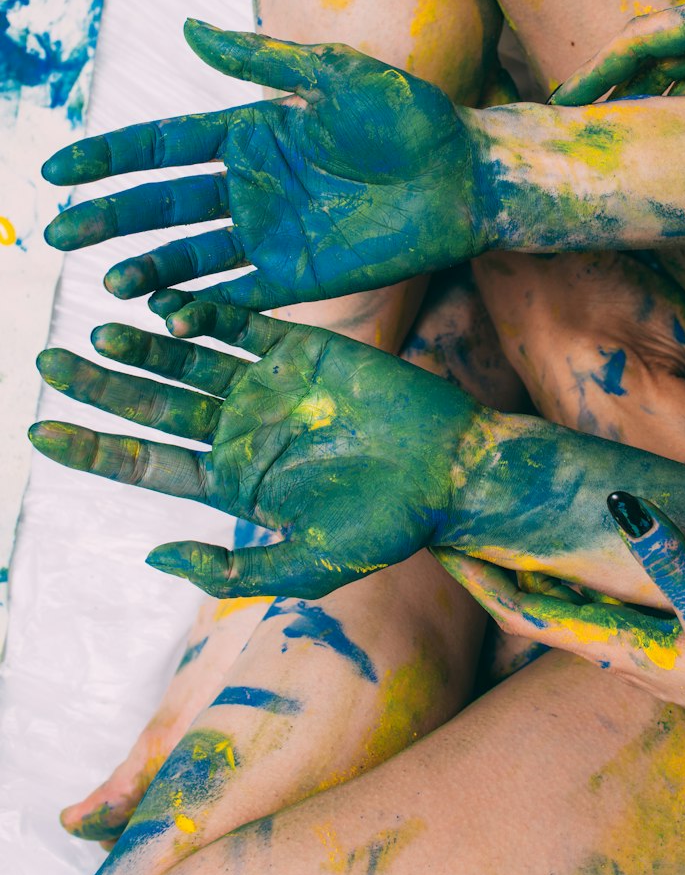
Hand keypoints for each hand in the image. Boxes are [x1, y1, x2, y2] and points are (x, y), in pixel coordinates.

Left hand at [28, 293, 477, 595]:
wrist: (452, 470)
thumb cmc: (387, 527)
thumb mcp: (305, 567)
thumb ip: (231, 570)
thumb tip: (154, 556)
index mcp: (232, 481)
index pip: (145, 461)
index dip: (94, 447)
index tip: (42, 432)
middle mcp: (241, 429)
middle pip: (153, 404)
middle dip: (100, 386)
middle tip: (48, 362)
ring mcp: (269, 386)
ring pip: (188, 359)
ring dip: (143, 346)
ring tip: (96, 332)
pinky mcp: (303, 348)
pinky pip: (242, 324)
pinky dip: (205, 312)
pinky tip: (165, 305)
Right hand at [42, 21, 490, 306]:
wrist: (467, 175)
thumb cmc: (409, 115)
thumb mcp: (335, 75)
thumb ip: (263, 61)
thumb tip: (188, 29)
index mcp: (250, 132)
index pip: (164, 145)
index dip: (110, 156)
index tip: (58, 168)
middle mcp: (251, 186)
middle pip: (163, 202)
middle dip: (109, 215)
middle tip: (58, 231)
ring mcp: (272, 234)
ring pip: (192, 255)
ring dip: (150, 268)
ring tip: (109, 281)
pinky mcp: (301, 277)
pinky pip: (241, 295)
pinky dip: (204, 307)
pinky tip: (167, 315)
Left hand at [439, 492, 684, 750]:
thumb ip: (671, 565)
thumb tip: (622, 508)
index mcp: (619, 649)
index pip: (524, 613)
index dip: (480, 579)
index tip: (438, 543)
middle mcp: (619, 654)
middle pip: (535, 610)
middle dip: (493, 572)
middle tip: (451, 526)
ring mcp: (644, 653)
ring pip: (569, 611)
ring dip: (532, 576)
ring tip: (502, 534)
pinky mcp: (670, 647)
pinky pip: (607, 609)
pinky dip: (580, 581)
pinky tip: (586, 558)